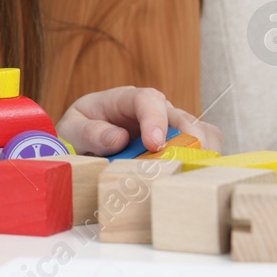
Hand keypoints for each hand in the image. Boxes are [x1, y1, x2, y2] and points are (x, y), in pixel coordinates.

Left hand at [55, 86, 222, 156]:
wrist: (84, 138)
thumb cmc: (80, 129)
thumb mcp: (73, 128)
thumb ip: (91, 132)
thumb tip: (117, 139)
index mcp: (125, 99)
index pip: (147, 100)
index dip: (155, 119)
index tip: (154, 143)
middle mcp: (153, 110)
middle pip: (181, 116)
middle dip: (188, 139)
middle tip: (184, 164)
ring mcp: (169, 127)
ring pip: (199, 132)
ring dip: (201, 152)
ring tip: (194, 172)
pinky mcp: (179, 144)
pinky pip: (202, 148)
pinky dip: (203, 162)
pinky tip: (194, 177)